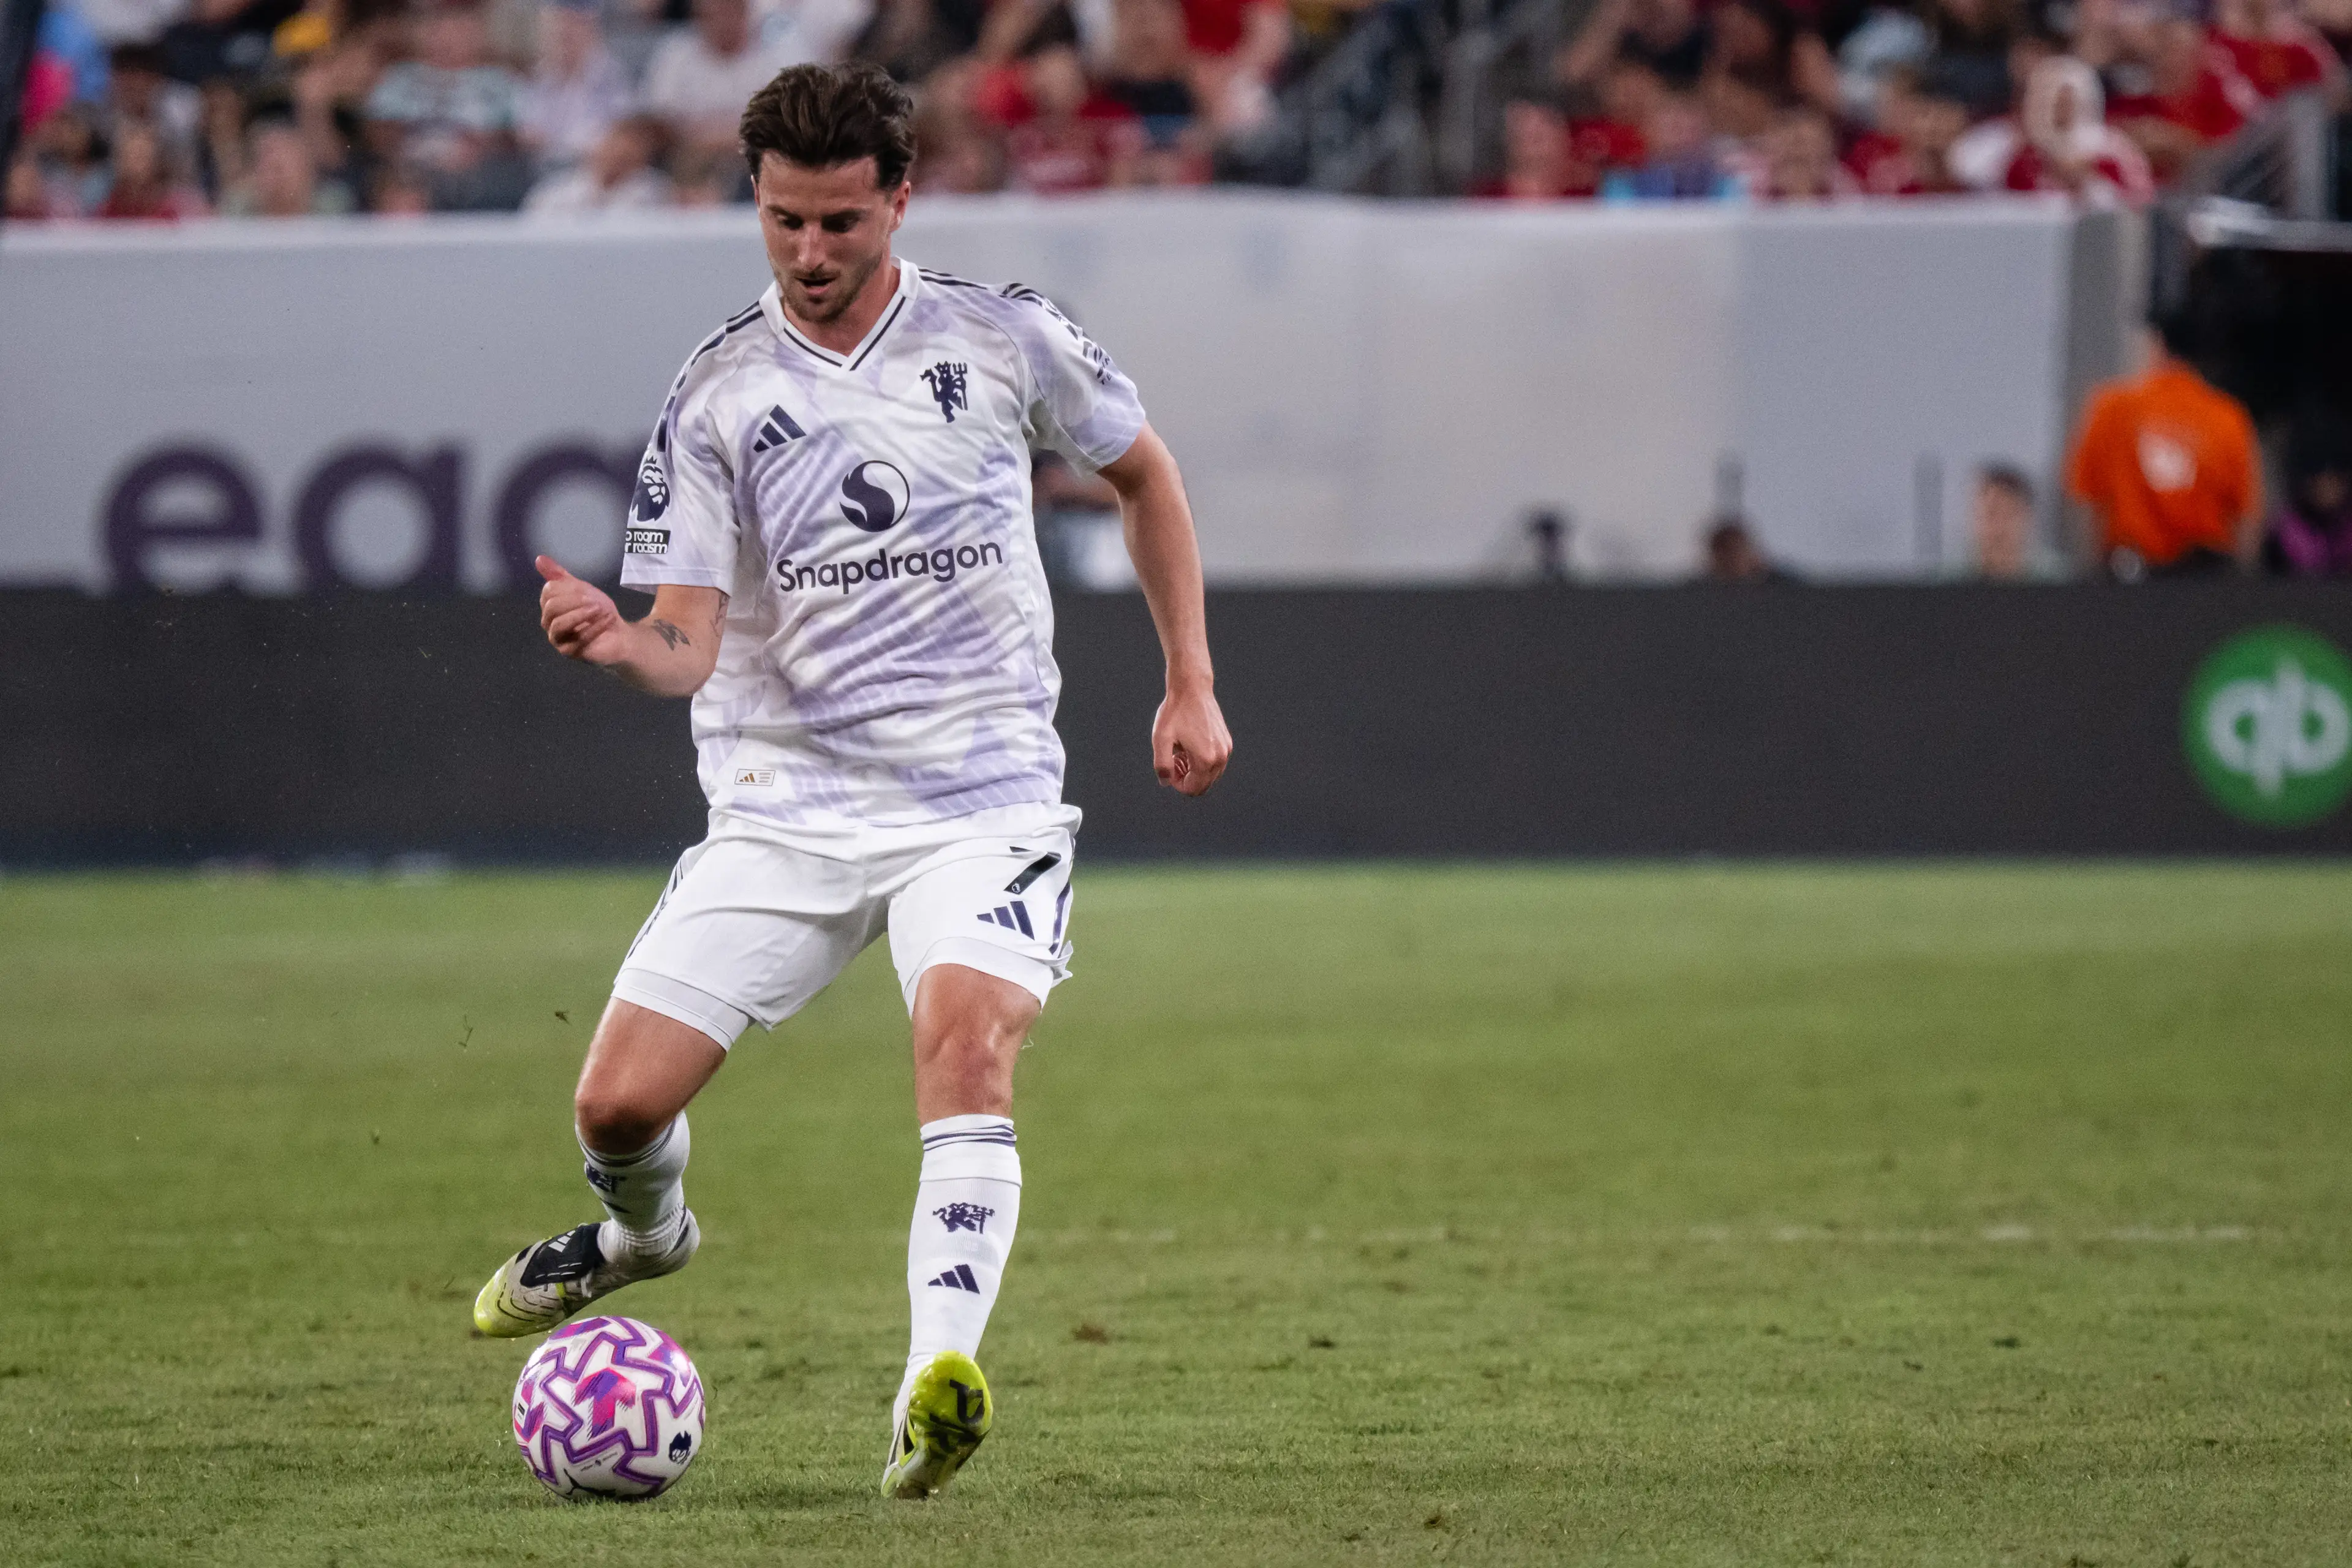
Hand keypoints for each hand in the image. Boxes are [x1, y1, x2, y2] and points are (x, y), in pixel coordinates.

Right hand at [536, 556, 627, 664]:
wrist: (617, 634)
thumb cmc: (597, 612)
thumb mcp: (582, 589)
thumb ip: (560, 576)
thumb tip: (538, 558)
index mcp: (549, 605)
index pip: (549, 590)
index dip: (570, 588)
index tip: (589, 590)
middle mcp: (548, 622)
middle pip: (552, 606)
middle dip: (576, 601)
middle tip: (596, 601)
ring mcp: (557, 639)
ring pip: (559, 623)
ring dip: (582, 614)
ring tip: (600, 610)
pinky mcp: (569, 652)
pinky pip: (577, 638)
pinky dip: (594, 627)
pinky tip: (608, 620)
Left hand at [1152, 682, 1231, 796]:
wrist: (1192, 689)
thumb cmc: (1175, 712)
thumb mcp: (1161, 739)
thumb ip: (1162, 765)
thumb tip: (1166, 782)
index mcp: (1205, 759)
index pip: (1193, 789)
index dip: (1177, 784)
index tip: (1169, 766)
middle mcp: (1220, 757)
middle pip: (1203, 786)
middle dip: (1186, 779)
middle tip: (1174, 760)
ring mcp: (1226, 750)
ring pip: (1210, 776)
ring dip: (1194, 771)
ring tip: (1181, 752)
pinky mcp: (1227, 742)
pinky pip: (1216, 763)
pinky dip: (1203, 761)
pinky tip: (1190, 746)